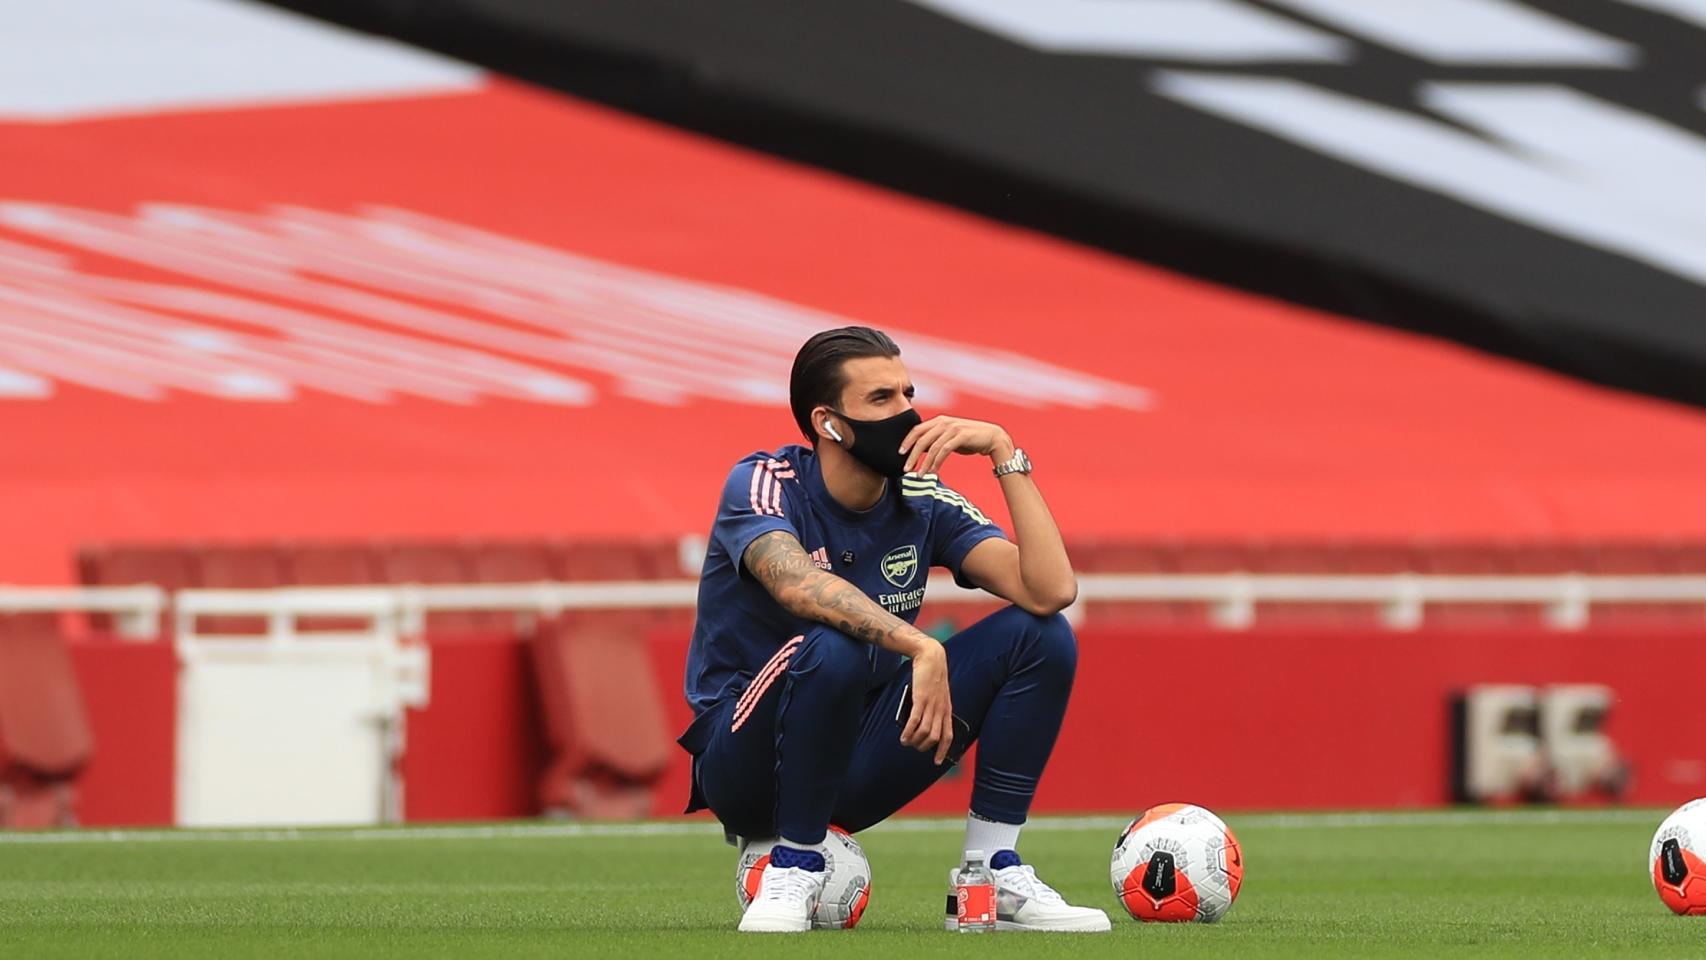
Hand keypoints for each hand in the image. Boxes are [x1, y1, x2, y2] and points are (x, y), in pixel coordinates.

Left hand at [899, 416, 1013, 474]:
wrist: (992, 437)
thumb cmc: (969, 439)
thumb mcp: (949, 438)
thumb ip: (935, 441)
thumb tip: (919, 450)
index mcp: (939, 421)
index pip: (917, 430)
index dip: (907, 441)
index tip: (899, 453)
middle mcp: (944, 422)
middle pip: (921, 439)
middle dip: (912, 454)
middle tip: (905, 468)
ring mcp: (953, 428)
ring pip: (932, 447)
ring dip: (924, 463)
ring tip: (919, 475)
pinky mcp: (961, 436)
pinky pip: (944, 450)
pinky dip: (937, 462)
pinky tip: (933, 471)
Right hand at [900, 643, 953, 764]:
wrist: (930, 656)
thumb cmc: (931, 675)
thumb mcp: (935, 694)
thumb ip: (930, 707)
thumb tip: (918, 723)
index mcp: (947, 709)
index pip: (948, 735)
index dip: (943, 750)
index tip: (938, 762)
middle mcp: (941, 709)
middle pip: (935, 737)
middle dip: (924, 747)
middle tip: (914, 747)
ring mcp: (932, 705)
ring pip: (925, 732)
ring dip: (915, 741)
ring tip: (905, 742)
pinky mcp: (921, 699)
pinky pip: (915, 721)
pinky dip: (909, 732)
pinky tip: (903, 736)